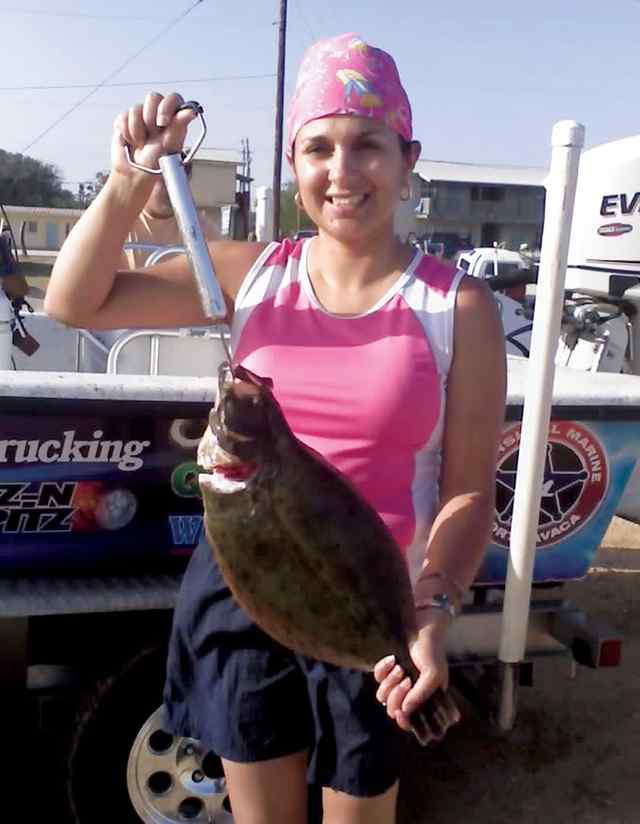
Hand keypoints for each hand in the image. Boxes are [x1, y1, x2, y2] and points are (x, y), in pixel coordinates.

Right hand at [110, 92, 196, 178]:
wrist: (138, 175)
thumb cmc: (158, 163)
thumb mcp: (171, 144)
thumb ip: (180, 125)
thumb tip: (191, 111)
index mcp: (174, 118)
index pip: (173, 98)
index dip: (167, 106)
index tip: (163, 122)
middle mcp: (158, 114)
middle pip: (153, 97)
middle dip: (150, 118)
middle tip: (152, 134)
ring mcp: (141, 116)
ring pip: (136, 108)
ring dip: (138, 130)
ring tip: (142, 143)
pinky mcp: (126, 120)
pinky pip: (123, 117)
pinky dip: (127, 133)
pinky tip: (132, 142)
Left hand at [373, 614, 449, 731]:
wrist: (419, 627)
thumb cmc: (431, 651)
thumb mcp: (433, 674)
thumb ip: (421, 695)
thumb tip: (405, 710)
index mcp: (424, 700)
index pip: (411, 723)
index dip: (404, 721)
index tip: (401, 711)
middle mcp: (409, 694)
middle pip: (393, 710)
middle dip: (397, 695)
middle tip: (406, 680)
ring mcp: (396, 683)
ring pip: (383, 696)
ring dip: (391, 681)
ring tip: (401, 668)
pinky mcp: (386, 670)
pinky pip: (377, 678)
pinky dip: (383, 669)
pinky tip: (393, 659)